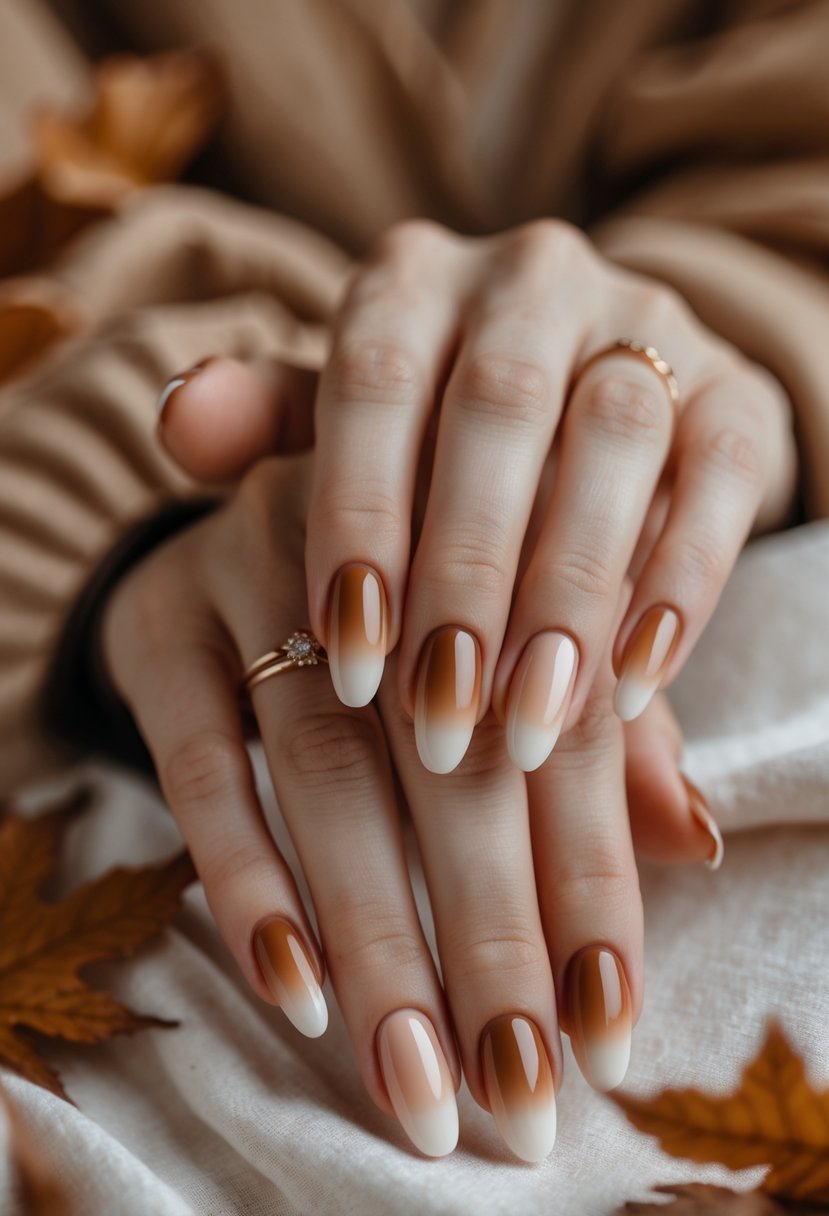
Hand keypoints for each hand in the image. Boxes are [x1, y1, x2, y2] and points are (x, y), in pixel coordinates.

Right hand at [104, 446, 666, 1163]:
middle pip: (454, 755)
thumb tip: (696, 841)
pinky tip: (291, 984)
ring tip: (410, 1073)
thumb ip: (602, 739)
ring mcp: (266, 574)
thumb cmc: (408, 622)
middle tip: (513, 1087)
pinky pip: (203, 761)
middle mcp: (394, 552)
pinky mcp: (168, 627)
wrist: (238, 540)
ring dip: (375, 934)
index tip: (604, 1024)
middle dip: (490, 935)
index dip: (593, 877)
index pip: (568, 725)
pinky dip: (248, 877)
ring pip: (328, 768)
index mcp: (503, 548)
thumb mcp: (512, 656)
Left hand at [290, 219, 795, 773]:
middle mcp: (531, 277)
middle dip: (465, 576)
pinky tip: (634, 686)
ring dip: (570, 594)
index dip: (357, 516)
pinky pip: (722, 478)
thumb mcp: (340, 433)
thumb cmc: (429, 440)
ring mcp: (647, 323)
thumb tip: (180, 419)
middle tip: (439, 720)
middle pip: (497, 411)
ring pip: (614, 440)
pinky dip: (681, 584)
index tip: (349, 658)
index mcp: (414, 278)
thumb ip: (267, 427)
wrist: (584, 403)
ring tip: (530, 729)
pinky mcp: (737, 391)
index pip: (369, 377)